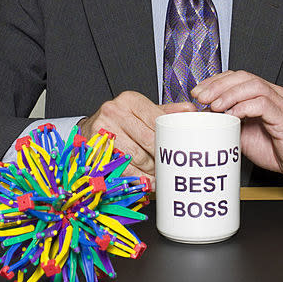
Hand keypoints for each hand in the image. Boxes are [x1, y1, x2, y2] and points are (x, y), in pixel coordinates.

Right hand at [77, 91, 194, 186]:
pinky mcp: (96, 147)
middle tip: (170, 167)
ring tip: (160, 176)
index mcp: (130, 99)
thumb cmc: (121, 119)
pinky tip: (146, 181)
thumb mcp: (142, 111)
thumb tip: (190, 111)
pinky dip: (137, 177)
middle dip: (161, 156)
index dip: (168, 138)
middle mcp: (114, 111)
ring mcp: (103, 129)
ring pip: (136, 156)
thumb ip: (165, 111)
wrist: (91, 127)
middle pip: (148, 139)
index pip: (157, 120)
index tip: (176, 150)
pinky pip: (122, 167)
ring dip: (151, 170)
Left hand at [192, 71, 282, 181]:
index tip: (197, 92)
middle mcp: (271, 94)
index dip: (215, 81)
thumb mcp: (242, 133)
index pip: (236, 77)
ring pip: (253, 86)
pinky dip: (245, 107)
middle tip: (201, 97)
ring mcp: (280, 103)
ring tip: (215, 106)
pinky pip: (264, 104)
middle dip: (218, 85)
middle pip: (243, 77)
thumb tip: (202, 117)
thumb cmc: (274, 148)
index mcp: (260, 94)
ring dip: (230, 94)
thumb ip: (225, 122)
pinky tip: (233, 115)